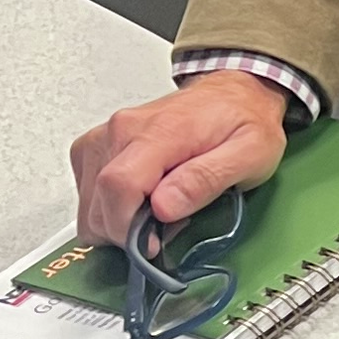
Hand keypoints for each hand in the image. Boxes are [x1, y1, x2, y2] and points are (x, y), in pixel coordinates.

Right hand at [70, 70, 290, 246]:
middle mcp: (122, 130)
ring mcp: (105, 136)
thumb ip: (206, 180)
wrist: (234, 94)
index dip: (128, 227)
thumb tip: (164, 207)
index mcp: (159, 131)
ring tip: (157, 211)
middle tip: (167, 227)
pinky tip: (142, 200)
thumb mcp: (250, 154)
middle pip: (97, 201)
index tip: (153, 244)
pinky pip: (88, 191)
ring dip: (118, 221)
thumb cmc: (245, 122)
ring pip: (88, 202)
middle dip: (126, 231)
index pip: (118, 185)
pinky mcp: (97, 146)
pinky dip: (109, 208)